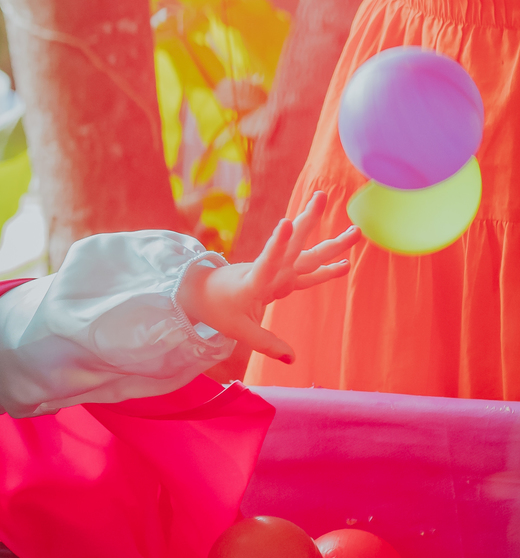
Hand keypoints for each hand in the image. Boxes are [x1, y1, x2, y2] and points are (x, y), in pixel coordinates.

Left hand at [176, 191, 358, 361]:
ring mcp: (277, 271)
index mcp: (254, 282)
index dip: (277, 245)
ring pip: (304, 253)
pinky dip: (324, 267)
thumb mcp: (238, 330)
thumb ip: (266, 344)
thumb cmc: (218, 309)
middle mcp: (269, 271)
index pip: (267, 262)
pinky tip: (345, 261)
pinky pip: (306, 270)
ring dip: (327, 240)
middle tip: (323, 198)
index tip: (285, 222)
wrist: (204, 292)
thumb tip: (292, 359)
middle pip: (294, 248)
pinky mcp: (281, 275)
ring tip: (353, 226)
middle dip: (309, 224)